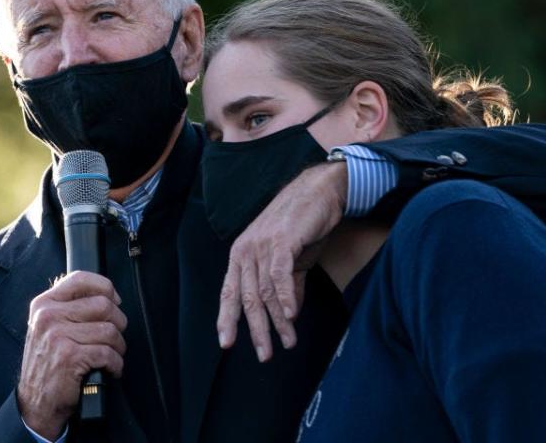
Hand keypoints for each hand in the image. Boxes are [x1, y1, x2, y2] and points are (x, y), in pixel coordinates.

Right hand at [17, 271, 127, 439]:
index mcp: (44, 304)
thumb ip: (70, 306)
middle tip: (114, 338)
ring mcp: (58, 336)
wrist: (35, 403)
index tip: (114, 301)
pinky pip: (108, 353)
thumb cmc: (48, 364)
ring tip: (110, 356)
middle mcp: (48, 316)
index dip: (105, 287)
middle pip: (103, 305)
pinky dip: (115, 365)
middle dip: (118, 323)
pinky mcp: (70, 357)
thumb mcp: (49, 327)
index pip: (81, 278)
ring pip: (110, 330)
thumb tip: (107, 294)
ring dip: (118, 347)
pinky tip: (109, 369)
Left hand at [217, 162, 346, 359]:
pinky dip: (285, 297)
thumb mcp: (291, 260)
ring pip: (264, 292)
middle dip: (256, 330)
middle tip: (265, 354)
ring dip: (278, 321)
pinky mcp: (282, 241)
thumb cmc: (302, 224)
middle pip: (246, 298)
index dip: (227, 318)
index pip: (229, 292)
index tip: (226, 344)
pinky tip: (292, 316)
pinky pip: (279, 275)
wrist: (319, 191)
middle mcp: (246, 250)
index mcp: (241, 254)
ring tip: (288, 341)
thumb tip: (288, 315)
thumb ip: (287, 286)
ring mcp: (262, 245)